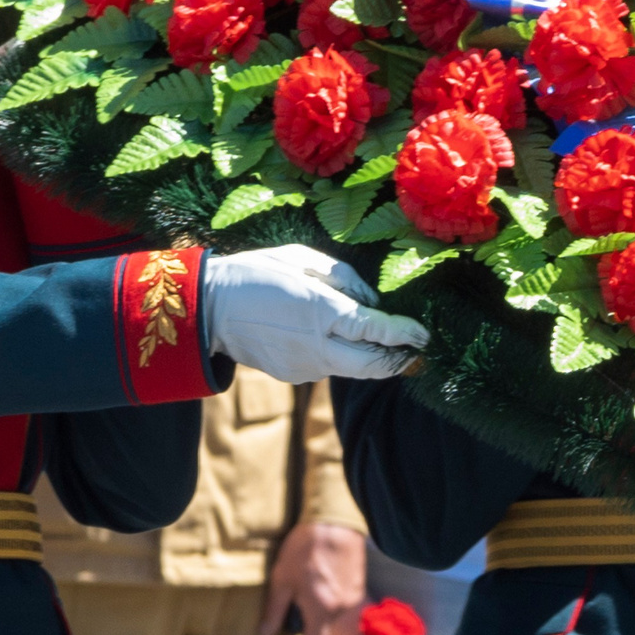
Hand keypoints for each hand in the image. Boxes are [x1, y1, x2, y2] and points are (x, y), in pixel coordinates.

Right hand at [203, 245, 426, 383]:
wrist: (209, 309)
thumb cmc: (258, 272)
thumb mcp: (303, 258)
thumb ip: (344, 279)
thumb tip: (373, 301)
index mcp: (321, 311)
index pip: (376, 329)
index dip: (405, 334)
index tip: (425, 335)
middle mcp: (317, 345)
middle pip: (372, 365)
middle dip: (398, 360)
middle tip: (415, 351)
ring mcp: (305, 366)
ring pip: (352, 368)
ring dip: (369, 357)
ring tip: (378, 340)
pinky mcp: (294, 376)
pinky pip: (328, 367)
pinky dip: (340, 355)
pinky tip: (333, 339)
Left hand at [261, 521, 370, 634]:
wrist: (334, 524)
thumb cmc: (304, 549)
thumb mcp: (282, 579)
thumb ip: (274, 611)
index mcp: (321, 610)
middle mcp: (342, 611)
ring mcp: (355, 603)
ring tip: (312, 630)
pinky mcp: (360, 592)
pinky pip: (351, 619)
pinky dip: (339, 625)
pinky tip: (326, 614)